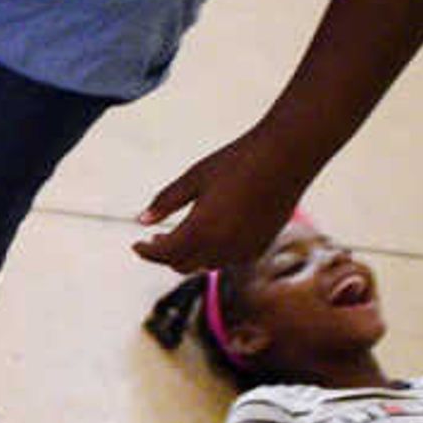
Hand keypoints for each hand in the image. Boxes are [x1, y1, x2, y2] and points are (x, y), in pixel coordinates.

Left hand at [133, 130, 315, 275]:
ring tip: (179, 238)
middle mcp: (222, 246)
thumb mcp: (194, 177)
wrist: (287, 156)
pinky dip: (212, 254)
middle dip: (165, 256)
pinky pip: (227, 260)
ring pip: (205, 265)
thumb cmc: (237, 161)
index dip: (146, 252)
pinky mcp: (260, 247)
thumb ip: (166, 201)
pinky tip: (209, 237)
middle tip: (155, 239)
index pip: (164, 253)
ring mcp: (243, 250)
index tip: (136, 245)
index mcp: (201, 229)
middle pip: (181, 265)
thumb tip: (141, 220)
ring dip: (188, 257)